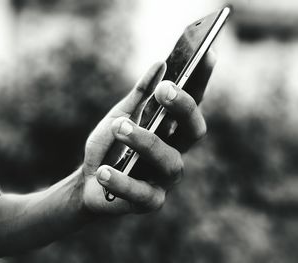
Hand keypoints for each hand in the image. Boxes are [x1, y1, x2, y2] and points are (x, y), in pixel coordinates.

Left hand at [81, 54, 214, 213]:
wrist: (89, 181)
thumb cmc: (110, 146)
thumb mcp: (120, 116)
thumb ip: (139, 95)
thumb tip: (160, 65)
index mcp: (171, 131)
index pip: (192, 104)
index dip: (202, 81)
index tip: (208, 53)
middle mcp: (175, 152)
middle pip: (194, 131)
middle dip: (183, 108)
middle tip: (164, 89)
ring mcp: (165, 179)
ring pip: (169, 160)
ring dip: (144, 141)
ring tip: (120, 127)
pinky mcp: (149, 201)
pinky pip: (141, 193)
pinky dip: (122, 181)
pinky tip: (103, 171)